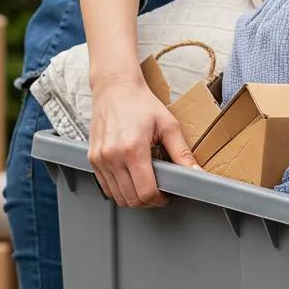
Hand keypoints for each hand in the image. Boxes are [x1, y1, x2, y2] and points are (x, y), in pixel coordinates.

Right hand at [88, 75, 199, 207]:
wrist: (115, 88)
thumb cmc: (141, 104)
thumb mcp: (169, 126)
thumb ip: (182, 153)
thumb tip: (196, 173)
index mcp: (133, 150)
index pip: (146, 192)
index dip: (160, 199)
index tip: (167, 195)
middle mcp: (112, 156)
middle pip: (132, 199)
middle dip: (149, 200)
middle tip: (159, 190)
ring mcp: (99, 159)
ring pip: (118, 197)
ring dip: (133, 197)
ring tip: (145, 184)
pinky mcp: (92, 158)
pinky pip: (106, 187)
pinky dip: (119, 189)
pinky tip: (131, 178)